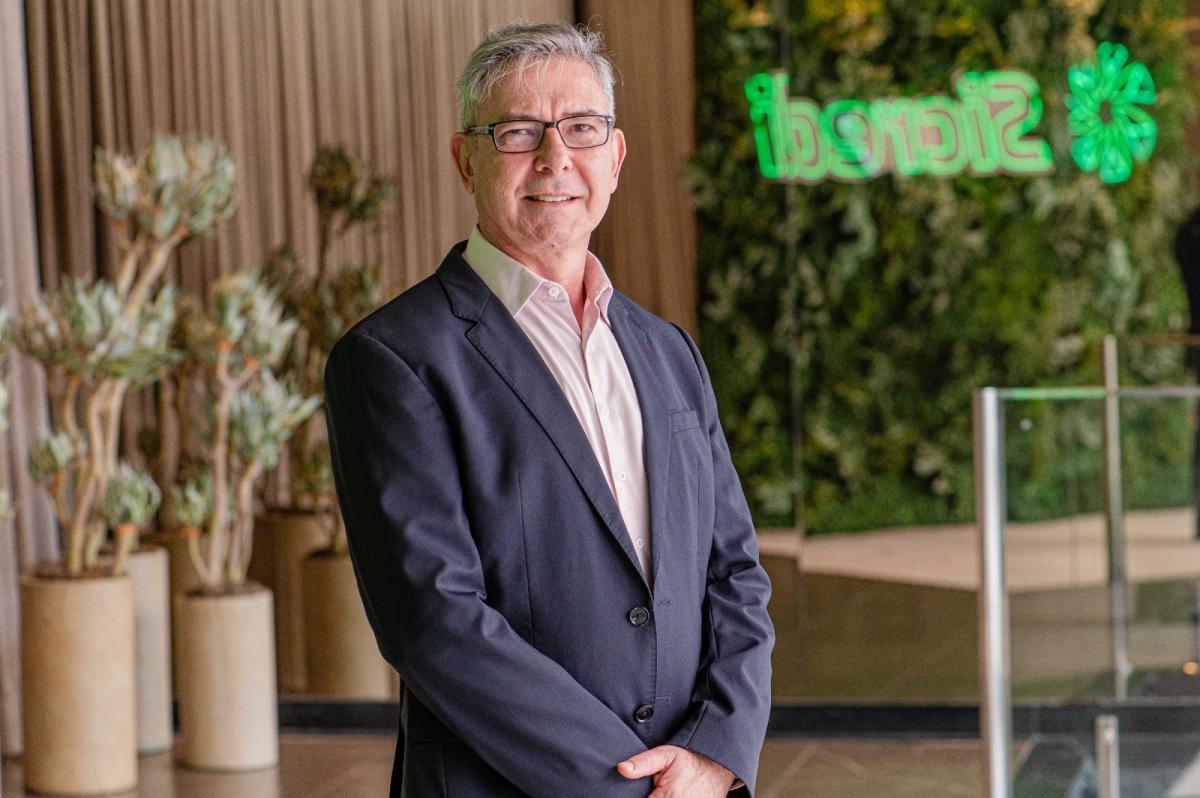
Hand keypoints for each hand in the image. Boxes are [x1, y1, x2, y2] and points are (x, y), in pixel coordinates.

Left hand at [617, 744, 735, 796]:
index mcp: (667, 797)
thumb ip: (642, 763)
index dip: (640, 796)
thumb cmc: (689, 762)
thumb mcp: (665, 755)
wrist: (716, 769)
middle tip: (658, 788)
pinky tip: (671, 794)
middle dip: (651, 797)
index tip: (648, 789)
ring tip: (664, 791)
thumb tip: (622, 768)